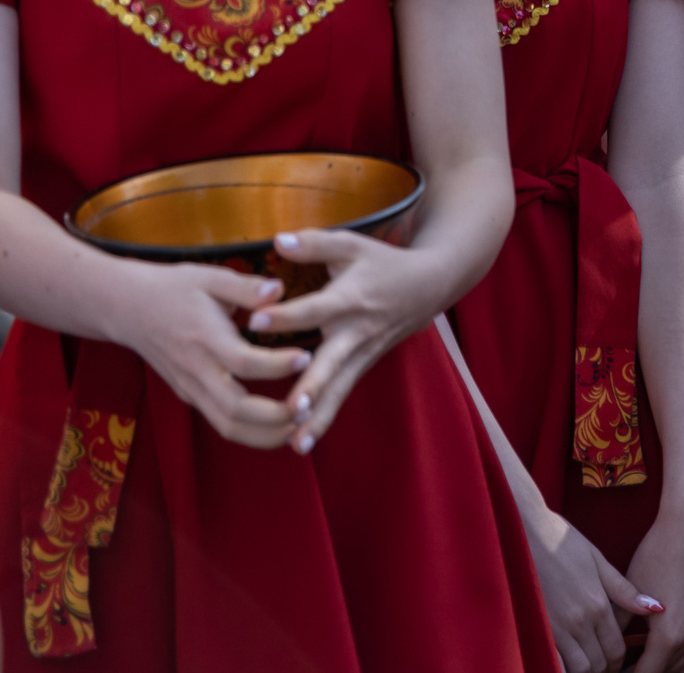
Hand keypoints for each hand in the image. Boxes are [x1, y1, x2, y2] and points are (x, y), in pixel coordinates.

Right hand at [105, 261, 306, 447]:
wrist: (127, 308)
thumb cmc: (173, 288)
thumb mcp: (210, 277)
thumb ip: (246, 287)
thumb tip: (279, 289)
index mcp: (204, 337)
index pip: (242, 362)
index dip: (277, 365)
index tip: (307, 358)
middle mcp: (196, 369)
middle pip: (234, 409)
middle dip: (275, 416)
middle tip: (309, 407)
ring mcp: (190, 387)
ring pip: (226, 425)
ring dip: (265, 434)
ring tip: (300, 426)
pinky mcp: (189, 395)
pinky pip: (220, 421)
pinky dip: (250, 431)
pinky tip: (278, 425)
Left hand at [245, 227, 457, 451]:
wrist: (429, 287)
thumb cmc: (382, 263)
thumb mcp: (352, 245)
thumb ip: (315, 243)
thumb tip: (277, 240)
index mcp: (350, 298)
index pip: (315, 308)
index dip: (287, 314)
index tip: (255, 321)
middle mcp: (356, 332)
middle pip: (332, 362)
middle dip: (312, 385)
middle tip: (291, 407)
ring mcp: (361, 355)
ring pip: (339, 389)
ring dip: (319, 416)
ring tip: (297, 442)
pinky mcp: (361, 368)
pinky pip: (341, 395)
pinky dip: (324, 420)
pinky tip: (301, 444)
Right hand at [522, 506, 659, 672]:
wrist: (525, 530)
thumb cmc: (563, 541)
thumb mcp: (598, 560)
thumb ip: (624, 590)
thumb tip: (656, 607)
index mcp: (598, 604)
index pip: (616, 649)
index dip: (620, 660)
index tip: (618, 660)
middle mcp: (579, 620)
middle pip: (599, 663)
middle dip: (605, 668)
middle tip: (604, 665)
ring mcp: (556, 627)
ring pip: (579, 668)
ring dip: (586, 669)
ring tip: (587, 664)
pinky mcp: (537, 627)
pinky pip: (555, 661)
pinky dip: (563, 666)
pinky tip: (566, 660)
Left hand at [623, 500, 683, 672]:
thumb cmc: (658, 551)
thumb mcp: (630, 590)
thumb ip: (619, 623)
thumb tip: (608, 643)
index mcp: (669, 635)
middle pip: (668, 672)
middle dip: (647, 672)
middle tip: (627, 668)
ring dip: (670, 671)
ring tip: (651, 668)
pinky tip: (682, 665)